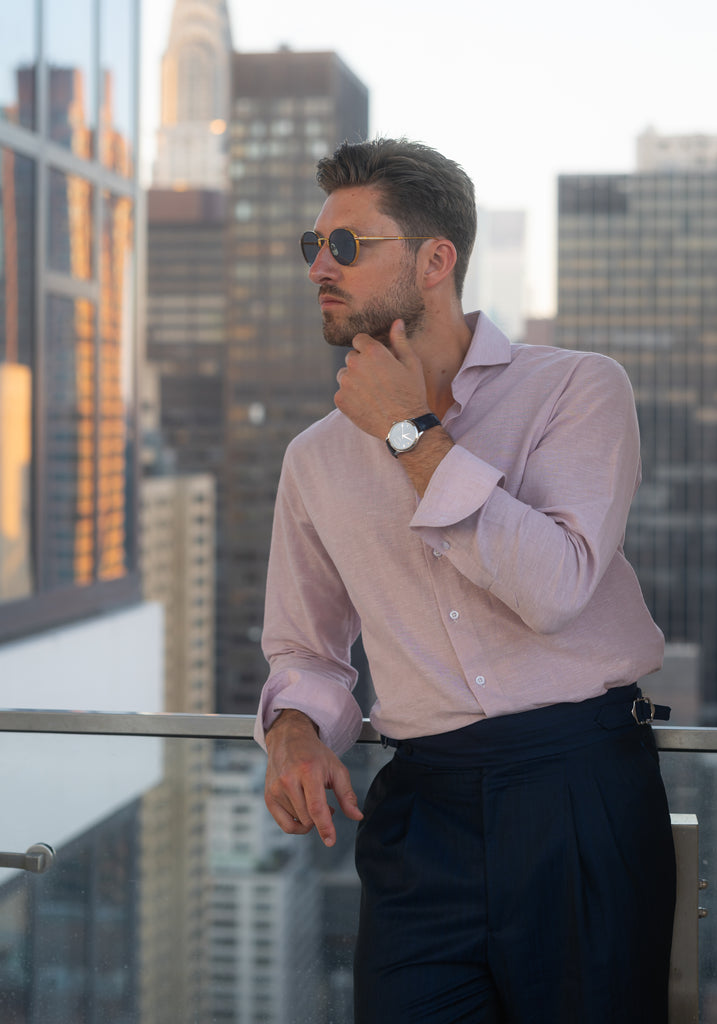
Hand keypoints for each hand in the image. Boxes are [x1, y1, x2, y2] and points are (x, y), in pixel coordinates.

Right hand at [264, 709, 362, 846]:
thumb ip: (347, 794)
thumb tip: (357, 816)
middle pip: (308, 817)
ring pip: (298, 822)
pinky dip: (297, 825)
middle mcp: (288, 780)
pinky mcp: (268, 797)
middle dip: (321, 817)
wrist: (289, 740)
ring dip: (309, 817)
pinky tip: (303, 812)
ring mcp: (275, 790)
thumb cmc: (314, 754)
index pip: (316, 807)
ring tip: (312, 799)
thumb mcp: (336, 769)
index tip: (330, 841)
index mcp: (308, 771)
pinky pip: (285, 825)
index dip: (325, 826)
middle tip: (326, 803)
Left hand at [334, 319, 428, 438]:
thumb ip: (400, 341)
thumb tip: (396, 322)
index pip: (359, 340)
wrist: (404, 425)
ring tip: (372, 393)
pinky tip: (366, 404)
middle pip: (352, 357)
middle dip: (362, 365)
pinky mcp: (340, 399)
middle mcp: (355, 364)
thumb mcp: (411, 364)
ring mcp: (345, 383)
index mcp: (372, 351)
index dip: (368, 349)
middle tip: (378, 380)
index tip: (377, 361)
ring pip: (344, 375)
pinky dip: (350, 397)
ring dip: (354, 380)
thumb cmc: (412, 392)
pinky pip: (341, 392)